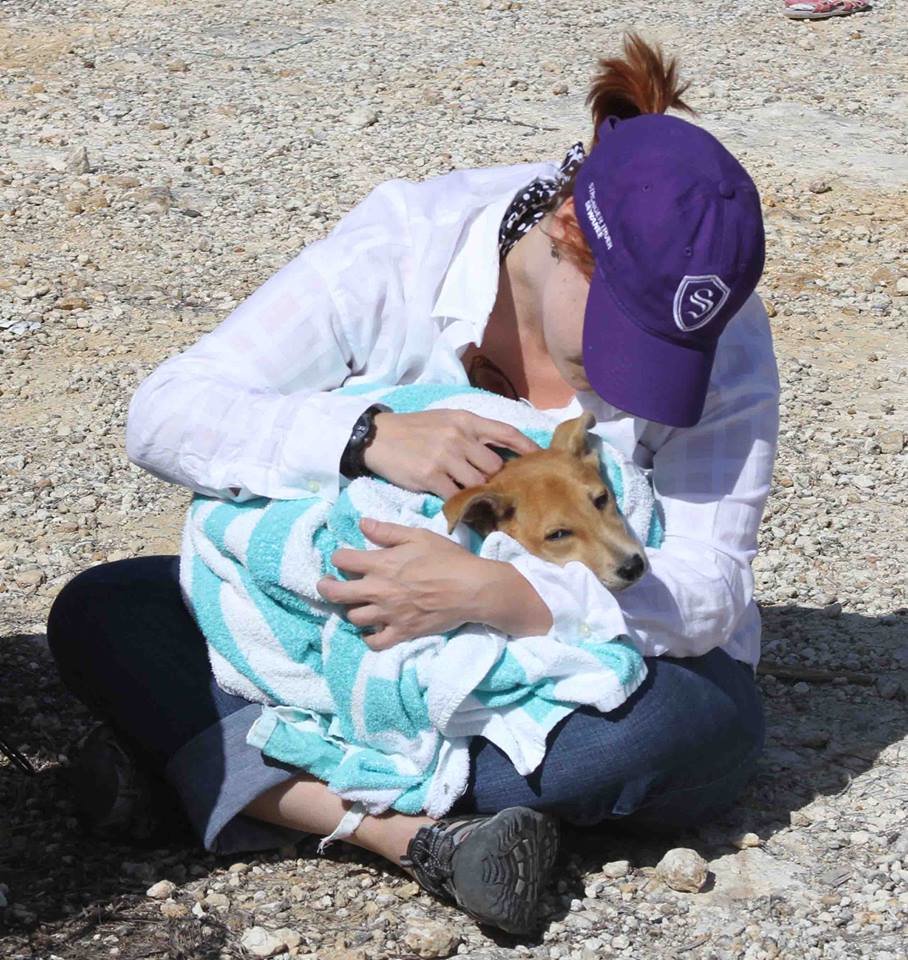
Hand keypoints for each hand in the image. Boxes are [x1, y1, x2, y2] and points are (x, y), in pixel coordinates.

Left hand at [315, 518, 489, 649]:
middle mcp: (378, 590)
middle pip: (336, 593)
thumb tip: (363, 523)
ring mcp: (388, 614)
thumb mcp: (418, 536)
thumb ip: (388, 531)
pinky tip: (372, 631)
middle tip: (326, 584)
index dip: (339, 557)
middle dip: (326, 587)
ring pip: (353, 617)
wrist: (471, 588)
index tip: (343, 558)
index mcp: (381, 564)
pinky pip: (375, 642)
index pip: (342, 560)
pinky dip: (370, 638)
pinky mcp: (401, 632)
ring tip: (356, 604)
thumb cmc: (447, 558)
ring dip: (351, 610)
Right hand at [363, 409, 540, 499]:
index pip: (506, 432)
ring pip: (477, 482)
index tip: (541, 459)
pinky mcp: (430, 476)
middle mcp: (459, 436)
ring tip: (477, 498)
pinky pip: (455, 495)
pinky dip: (459, 501)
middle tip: (498, 489)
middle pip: (494, 465)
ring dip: (478, 492)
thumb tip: (497, 453)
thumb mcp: (446, 420)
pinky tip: (457, 503)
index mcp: (466, 419)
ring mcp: (445, 456)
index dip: (527, 447)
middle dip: (496, 479)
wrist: (377, 436)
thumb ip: (471, 433)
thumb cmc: (414, 429)